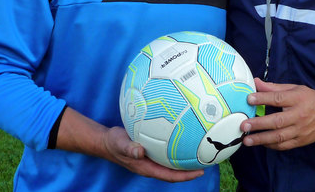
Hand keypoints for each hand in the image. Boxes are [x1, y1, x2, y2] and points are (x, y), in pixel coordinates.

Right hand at [56, 107, 202, 182]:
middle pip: (175, 171)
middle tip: (207, 160)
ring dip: (185, 159)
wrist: (106, 141)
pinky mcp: (151, 151)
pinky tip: (185, 138)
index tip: (200, 172)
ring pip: (172, 162)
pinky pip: (167, 152)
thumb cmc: (114, 143)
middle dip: (191, 169)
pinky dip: (177, 148)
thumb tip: (139, 151)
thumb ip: (129, 148)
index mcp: (146, 168)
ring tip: (200, 151)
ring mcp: (151, 159)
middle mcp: (152, 165)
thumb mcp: (120, 144)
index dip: (185, 176)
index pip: (170, 176)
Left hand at [241, 78, 314, 150]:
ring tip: (247, 140)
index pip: (278, 99)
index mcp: (297, 99)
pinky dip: (271, 145)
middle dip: (259, 124)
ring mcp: (300, 130)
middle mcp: (299, 115)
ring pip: (279, 136)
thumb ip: (274, 88)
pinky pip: (284, 145)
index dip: (263, 98)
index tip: (249, 99)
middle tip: (244, 125)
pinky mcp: (301, 141)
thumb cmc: (309, 99)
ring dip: (262, 139)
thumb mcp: (295, 89)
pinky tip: (261, 143)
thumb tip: (256, 82)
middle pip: (277, 121)